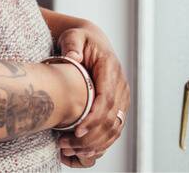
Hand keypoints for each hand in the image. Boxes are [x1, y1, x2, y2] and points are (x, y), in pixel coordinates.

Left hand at [54, 21, 129, 165]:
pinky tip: (84, 151)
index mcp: (110, 69)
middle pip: (111, 118)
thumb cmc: (80, 39)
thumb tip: (73, 57)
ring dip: (95, 143)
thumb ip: (72, 45)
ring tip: (72, 150)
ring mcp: (122, 97)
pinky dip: (101, 143)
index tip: (77, 130)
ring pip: (114, 127)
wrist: (92, 41)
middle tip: (67, 145)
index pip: (106, 98)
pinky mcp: (119, 105)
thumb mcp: (73, 36)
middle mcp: (121, 85)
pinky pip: (114, 129)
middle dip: (90, 136)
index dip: (94, 118)